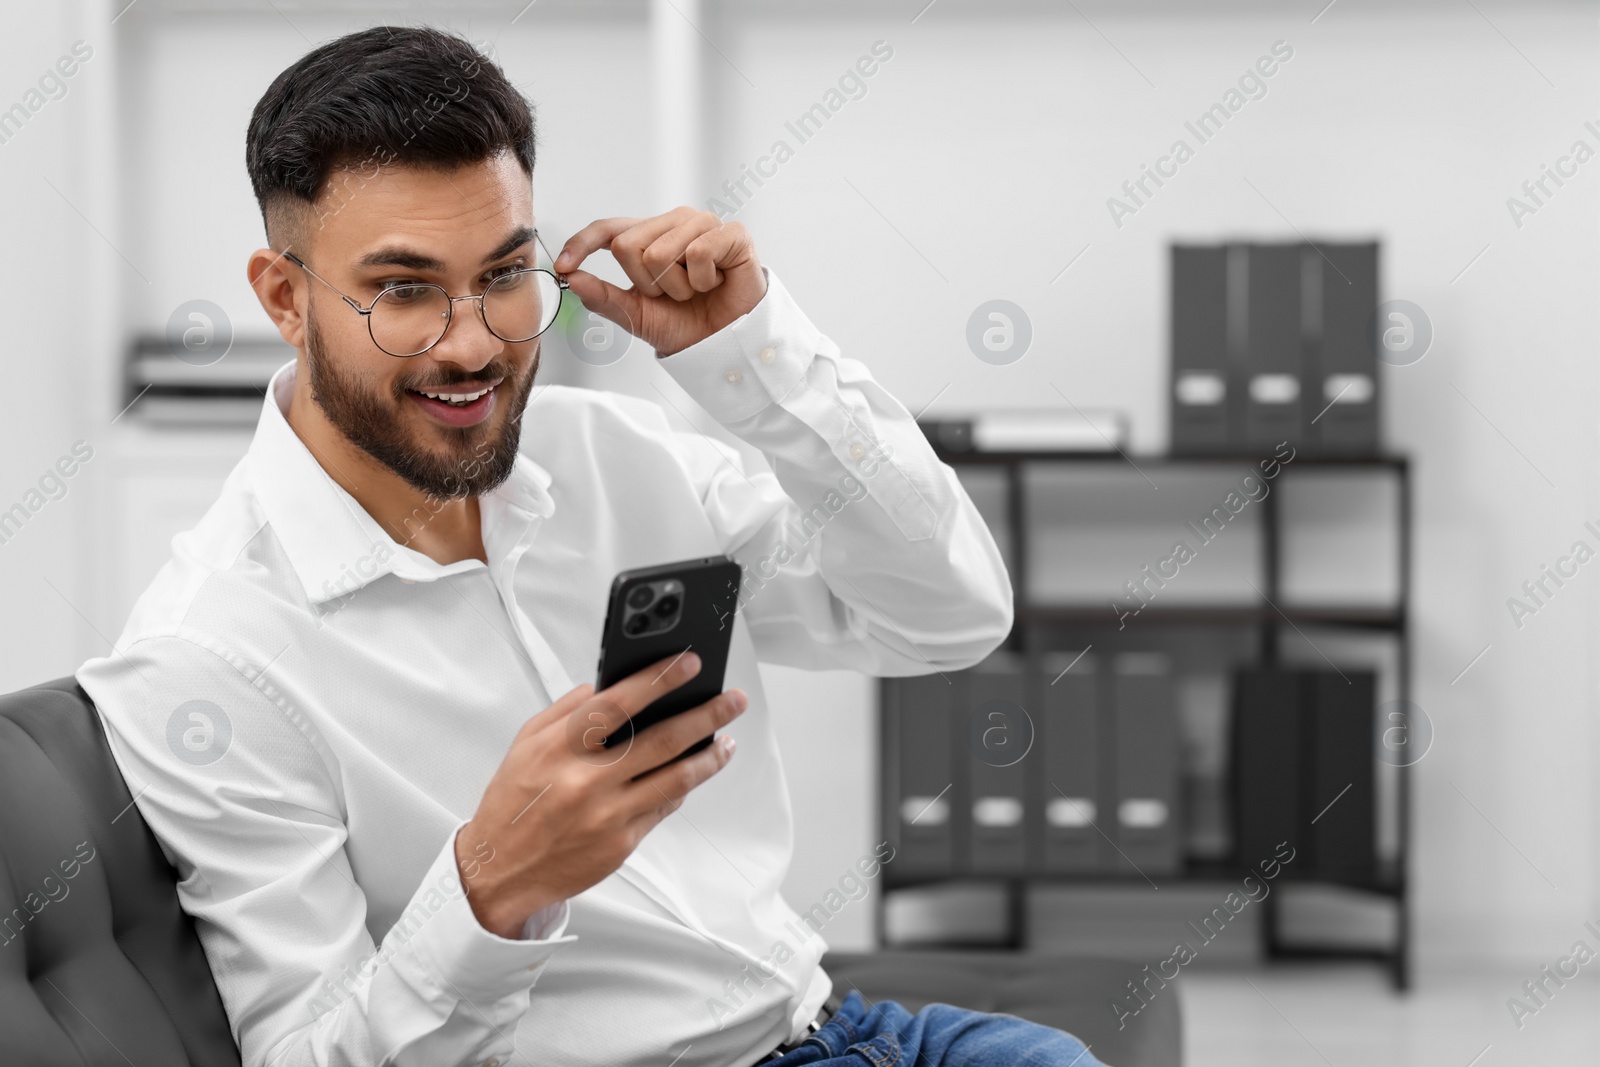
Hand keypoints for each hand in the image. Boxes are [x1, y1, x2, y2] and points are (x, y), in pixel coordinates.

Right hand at [454, 651, 747, 938]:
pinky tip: (694, 773)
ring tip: (727, 740)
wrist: (500, 872)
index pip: (619, 702)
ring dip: (710, 756)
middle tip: (733, 700)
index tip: (689, 664)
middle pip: (663, 739)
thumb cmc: (512, 804)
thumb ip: (565, 710)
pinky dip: (682, 787)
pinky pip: (663, 808)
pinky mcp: (622, 844)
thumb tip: (605, 685)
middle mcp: (587, 780)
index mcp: (560, 748)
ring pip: (676, 778)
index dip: (659, 679)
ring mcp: (608, 815)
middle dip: (706, 714)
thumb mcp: (525, 745)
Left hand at [554, 207, 766, 356]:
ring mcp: (703, 223)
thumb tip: (571, 278)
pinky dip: (703, 280)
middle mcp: (673, 222)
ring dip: (675, 287)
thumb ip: (603, 296)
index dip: (581, 244)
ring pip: (660, 252)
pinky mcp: (732, 233)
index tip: (563, 266)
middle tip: (673, 294)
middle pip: (628, 245)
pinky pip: (698, 252)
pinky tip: (716, 282)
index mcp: (648, 236)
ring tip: (695, 291)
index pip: (607, 228)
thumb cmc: (686, 322)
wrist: (726, 343)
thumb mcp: (636, 315)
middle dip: (646, 284)